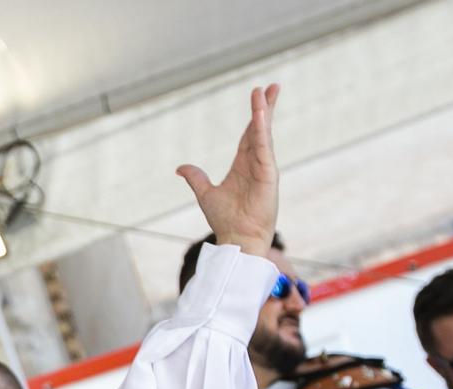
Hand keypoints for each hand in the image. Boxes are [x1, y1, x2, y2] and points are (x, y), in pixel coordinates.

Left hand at [178, 85, 279, 256]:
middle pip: (261, 129)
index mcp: (243, 165)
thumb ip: (196, 178)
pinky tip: (260, 116)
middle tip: (272, 86)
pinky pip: (264, 148)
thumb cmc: (226, 219)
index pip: (250, 134)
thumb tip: (180, 168)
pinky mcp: (268, 175)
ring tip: (266, 92)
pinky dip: (262, 132)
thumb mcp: (205, 194)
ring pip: (264, 134)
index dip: (254, 117)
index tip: (258, 97)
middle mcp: (255, 163)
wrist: (237, 239)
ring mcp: (264, 167)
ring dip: (264, 113)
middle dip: (266, 107)